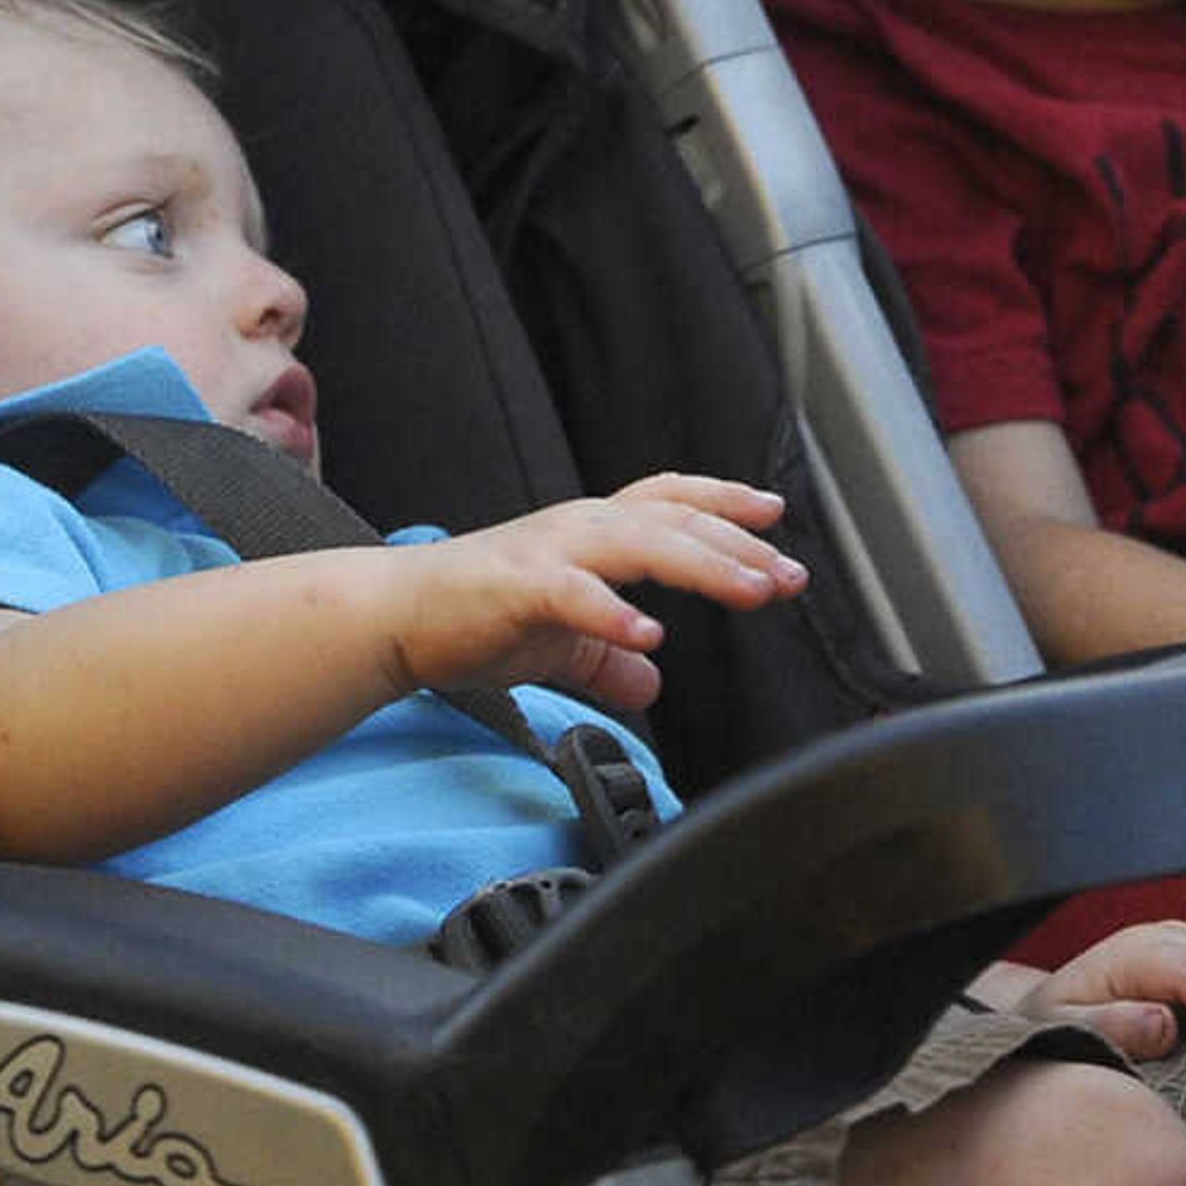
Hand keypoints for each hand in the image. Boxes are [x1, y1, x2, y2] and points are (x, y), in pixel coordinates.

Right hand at [378, 475, 801, 714]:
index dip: (725, 502)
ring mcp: (551, 551)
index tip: (775, 514)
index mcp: (593, 531)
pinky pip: (575, 595)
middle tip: (789, 575)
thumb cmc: (475, 615)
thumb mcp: (559, 641)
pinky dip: (614, 612)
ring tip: (751, 589)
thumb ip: (606, 659)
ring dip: (703, 565)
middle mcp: (581, 528)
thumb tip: (648, 685)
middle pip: (676, 521)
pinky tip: (649, 635)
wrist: (396, 617)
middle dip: (739, 545)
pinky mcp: (518, 587)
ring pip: (642, 543)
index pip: (672, 500)